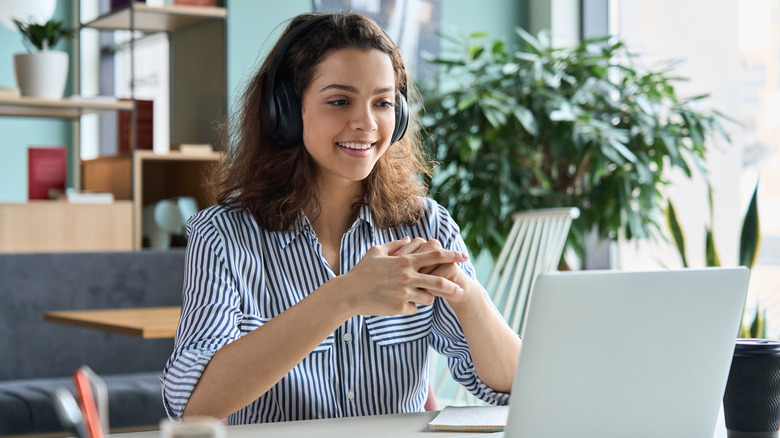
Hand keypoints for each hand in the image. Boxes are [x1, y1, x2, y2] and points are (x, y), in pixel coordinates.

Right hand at [338, 237, 467, 315]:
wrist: (349, 294)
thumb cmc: (362, 272)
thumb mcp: (376, 252)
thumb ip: (394, 245)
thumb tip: (408, 239)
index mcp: (404, 261)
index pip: (434, 256)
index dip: (451, 255)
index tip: (464, 257)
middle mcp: (407, 277)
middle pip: (439, 281)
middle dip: (453, 285)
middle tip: (461, 288)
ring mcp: (404, 294)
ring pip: (429, 298)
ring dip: (428, 298)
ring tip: (419, 296)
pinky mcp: (400, 308)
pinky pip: (414, 309)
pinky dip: (410, 307)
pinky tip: (399, 304)